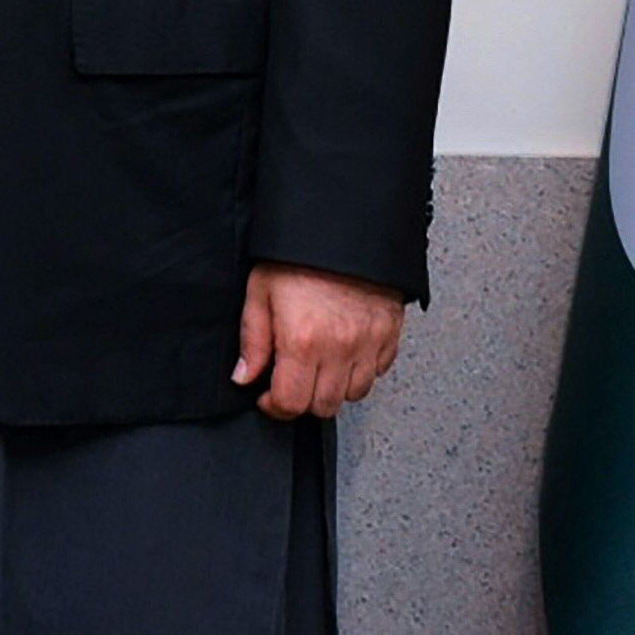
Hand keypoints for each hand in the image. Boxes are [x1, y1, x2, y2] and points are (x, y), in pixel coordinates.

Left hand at [233, 262, 406, 419]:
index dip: (274, 406)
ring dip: (334, 387)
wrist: (344, 227)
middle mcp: (340, 348)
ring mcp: (370, 343)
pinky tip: (344, 351)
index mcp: (302, 340)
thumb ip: (252, 340)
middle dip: (303, 399)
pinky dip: (361, 370)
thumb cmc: (299, 256)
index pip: (291, 403)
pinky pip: (378, 372)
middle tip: (292, 378)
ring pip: (354, 394)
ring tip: (319, 364)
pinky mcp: (390, 334)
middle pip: (324, 406)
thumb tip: (245, 376)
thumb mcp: (260, 291)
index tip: (268, 396)